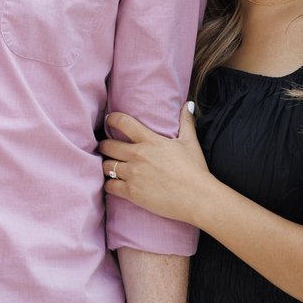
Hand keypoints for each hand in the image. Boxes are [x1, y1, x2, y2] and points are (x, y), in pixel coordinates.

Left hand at [101, 105, 212, 223]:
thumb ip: (186, 122)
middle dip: (105, 145)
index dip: (112, 119)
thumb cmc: (195, 170)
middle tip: (107, 147)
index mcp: (151, 141)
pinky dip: (109, 184)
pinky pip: (109, 186)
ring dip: (107, 165)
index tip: (109, 120)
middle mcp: (138, 155)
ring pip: (106, 166)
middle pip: (108, 145)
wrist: (197, 198)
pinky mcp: (132, 193)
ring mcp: (133, 174)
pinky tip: (114, 184)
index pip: (123, 123)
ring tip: (111, 166)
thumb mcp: (190, 142)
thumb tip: (189, 104)